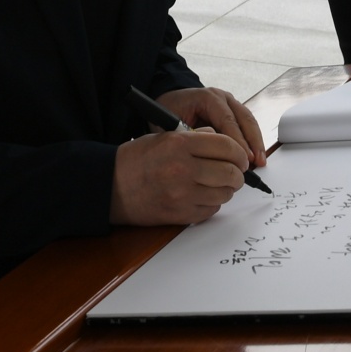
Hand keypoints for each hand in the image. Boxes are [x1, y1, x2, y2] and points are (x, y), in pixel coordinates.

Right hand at [111, 130, 247, 225]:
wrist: (110, 186)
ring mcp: (182, 194)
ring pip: (224, 193)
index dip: (239, 153)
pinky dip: (212, 203)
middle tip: (234, 173)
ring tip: (217, 184)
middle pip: (230, 172)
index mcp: (179, 144)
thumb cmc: (136, 159)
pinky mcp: (180, 214)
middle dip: (237, 174)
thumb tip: (223, 142)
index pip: (226, 146)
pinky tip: (202, 196)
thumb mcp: (164, 137)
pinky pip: (211, 210)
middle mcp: (183, 168)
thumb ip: (195, 137)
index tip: (240, 158)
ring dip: (226, 190)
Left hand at [154, 86, 267, 167]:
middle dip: (252, 142)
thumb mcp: (172, 124)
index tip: (242, 159)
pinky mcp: (234, 110)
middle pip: (244, 118)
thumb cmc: (169, 112)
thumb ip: (188, 136)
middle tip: (256, 162)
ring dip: (257, 141)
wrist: (171, 100)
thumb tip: (206, 155)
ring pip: (250, 121)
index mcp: (207, 98)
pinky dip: (253, 140)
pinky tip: (255, 156)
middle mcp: (222, 97)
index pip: (227, 120)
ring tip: (261, 161)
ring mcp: (230, 102)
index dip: (236, 141)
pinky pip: (247, 125)